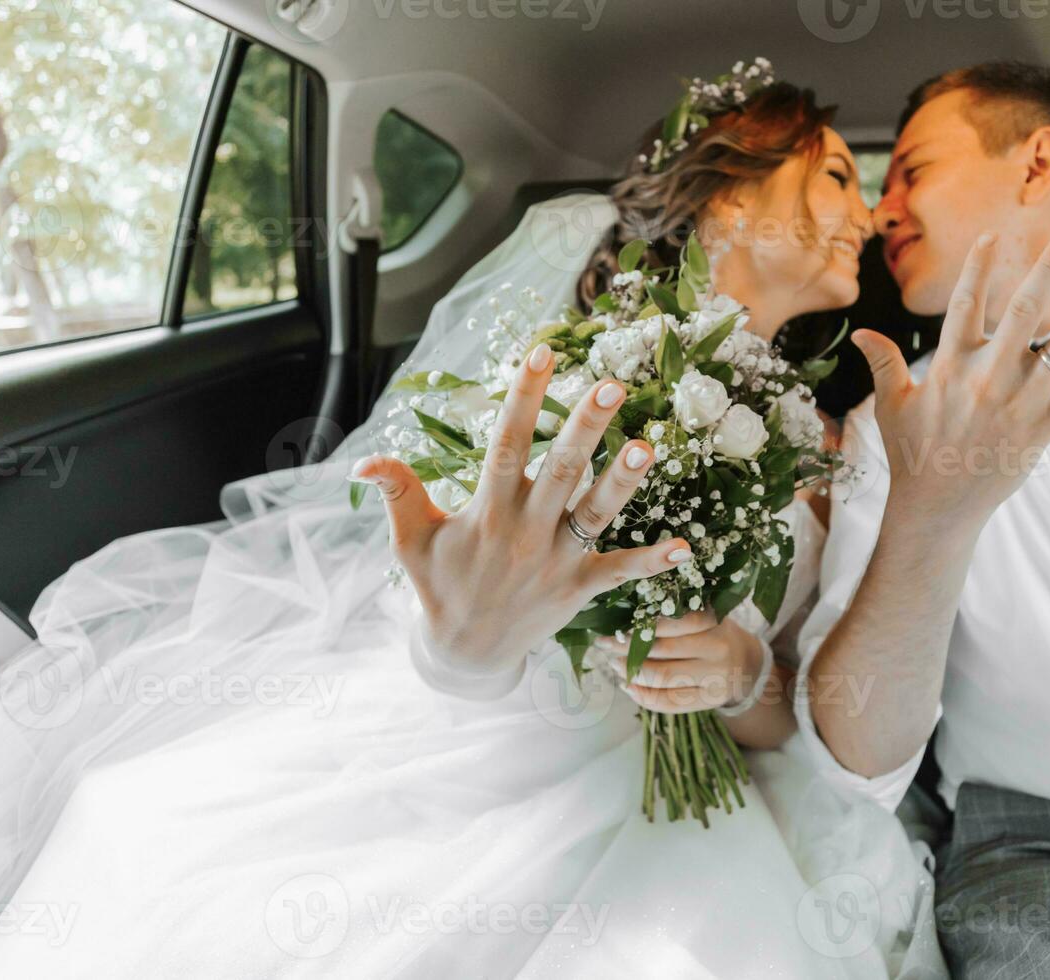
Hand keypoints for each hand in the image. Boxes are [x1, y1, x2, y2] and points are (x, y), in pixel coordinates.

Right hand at [353, 343, 694, 677]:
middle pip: (561, 472)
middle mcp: (526, 532)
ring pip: (594, 516)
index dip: (523, 399)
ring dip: (622, 483)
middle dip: (586, 429)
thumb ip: (396, 492)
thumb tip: (363, 461)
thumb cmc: (438, 583)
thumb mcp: (408, 538)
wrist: (465, 652)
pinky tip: (686, 548)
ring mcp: (556, 561)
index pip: (507, 445)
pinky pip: (619, 573)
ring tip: (648, 447)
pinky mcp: (579, 590)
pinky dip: (651, 563)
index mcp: (487, 511)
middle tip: (613, 386)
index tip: (541, 354)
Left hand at [598, 610, 764, 712]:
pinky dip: (644, 696)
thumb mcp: (702, 613)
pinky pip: (671, 703)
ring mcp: (717, 677)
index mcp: (714, 619)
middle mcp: (719, 648)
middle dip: (627, 648)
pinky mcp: (711, 700)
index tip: (616, 626)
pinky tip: (629, 687)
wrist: (746, 663)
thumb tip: (623, 615)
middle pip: (663, 649)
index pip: (672, 620)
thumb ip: (673, 612)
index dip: (640, 625)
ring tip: (615, 664)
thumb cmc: (712, 632)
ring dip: (632, 672)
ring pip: (664, 677)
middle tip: (607, 644)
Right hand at [854, 224, 1049, 529]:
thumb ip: (883, 364)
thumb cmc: (912, 453)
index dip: (978, 267)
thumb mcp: (891, 405)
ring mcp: (1022, 399)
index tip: (994, 235)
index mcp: (952, 364)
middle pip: (1025, 308)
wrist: (937, 505)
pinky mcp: (1044, 427)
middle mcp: (991, 374)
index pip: (966, 303)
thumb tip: (860, 333)